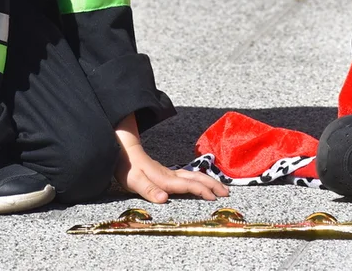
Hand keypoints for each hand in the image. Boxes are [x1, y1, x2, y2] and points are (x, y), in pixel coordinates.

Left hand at [115, 136, 229, 202]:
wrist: (125, 151)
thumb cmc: (129, 168)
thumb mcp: (135, 181)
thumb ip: (149, 190)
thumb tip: (164, 199)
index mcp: (166, 179)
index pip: (189, 185)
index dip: (202, 191)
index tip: (214, 198)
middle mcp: (172, 175)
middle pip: (197, 179)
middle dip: (213, 185)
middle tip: (227, 193)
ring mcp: (171, 173)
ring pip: (195, 177)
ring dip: (209, 182)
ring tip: (221, 188)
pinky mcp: (168, 174)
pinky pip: (190, 177)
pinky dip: (201, 180)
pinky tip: (203, 182)